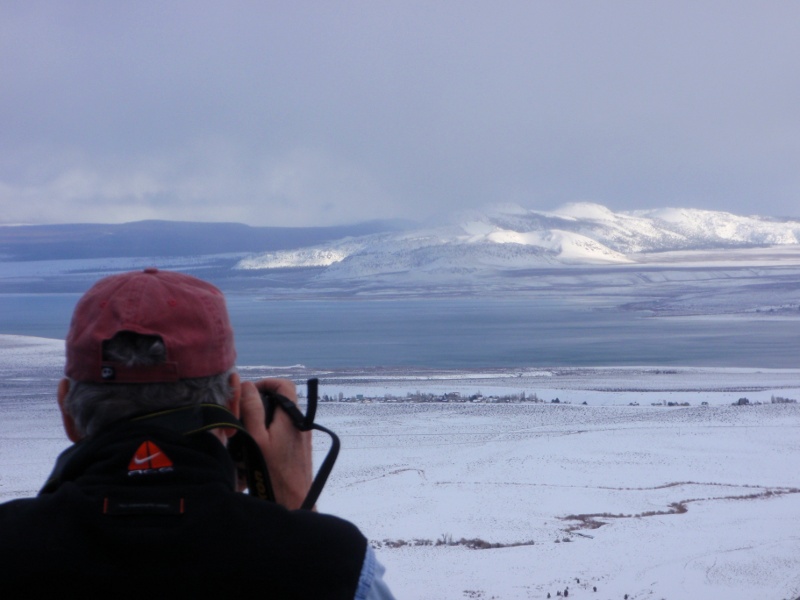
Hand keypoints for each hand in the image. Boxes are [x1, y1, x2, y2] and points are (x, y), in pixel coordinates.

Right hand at [239, 378, 312, 509]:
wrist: (293, 503)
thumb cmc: (273, 474)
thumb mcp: (256, 439)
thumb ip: (252, 410)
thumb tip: (247, 385)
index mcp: (292, 418)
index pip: (285, 385)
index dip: (267, 383)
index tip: (249, 392)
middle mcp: (300, 425)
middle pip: (282, 400)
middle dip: (261, 401)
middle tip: (243, 412)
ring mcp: (301, 438)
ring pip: (281, 417)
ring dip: (264, 418)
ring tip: (246, 430)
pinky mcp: (299, 450)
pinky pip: (284, 432)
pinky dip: (269, 432)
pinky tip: (256, 447)